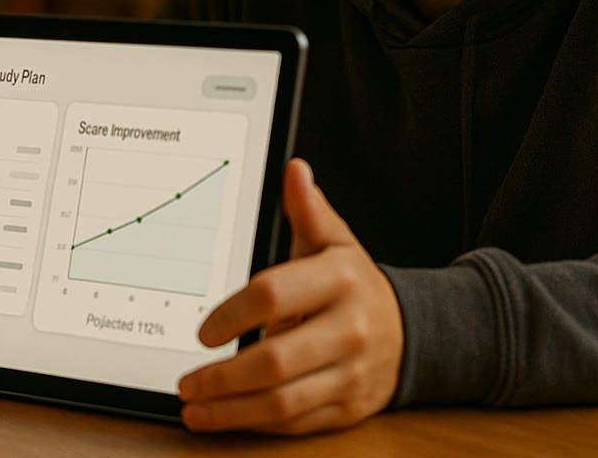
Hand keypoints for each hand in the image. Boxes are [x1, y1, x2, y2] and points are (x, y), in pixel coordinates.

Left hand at [178, 158, 402, 433]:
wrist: (411, 330)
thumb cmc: (354, 283)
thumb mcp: (335, 241)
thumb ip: (309, 210)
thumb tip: (295, 170)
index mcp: (340, 279)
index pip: (274, 295)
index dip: (233, 314)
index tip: (203, 330)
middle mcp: (349, 328)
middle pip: (276, 361)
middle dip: (223, 377)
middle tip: (186, 382)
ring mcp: (351, 372)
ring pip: (284, 402)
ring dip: (232, 411)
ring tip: (195, 409)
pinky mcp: (350, 407)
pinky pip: (299, 423)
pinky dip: (259, 426)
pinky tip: (229, 418)